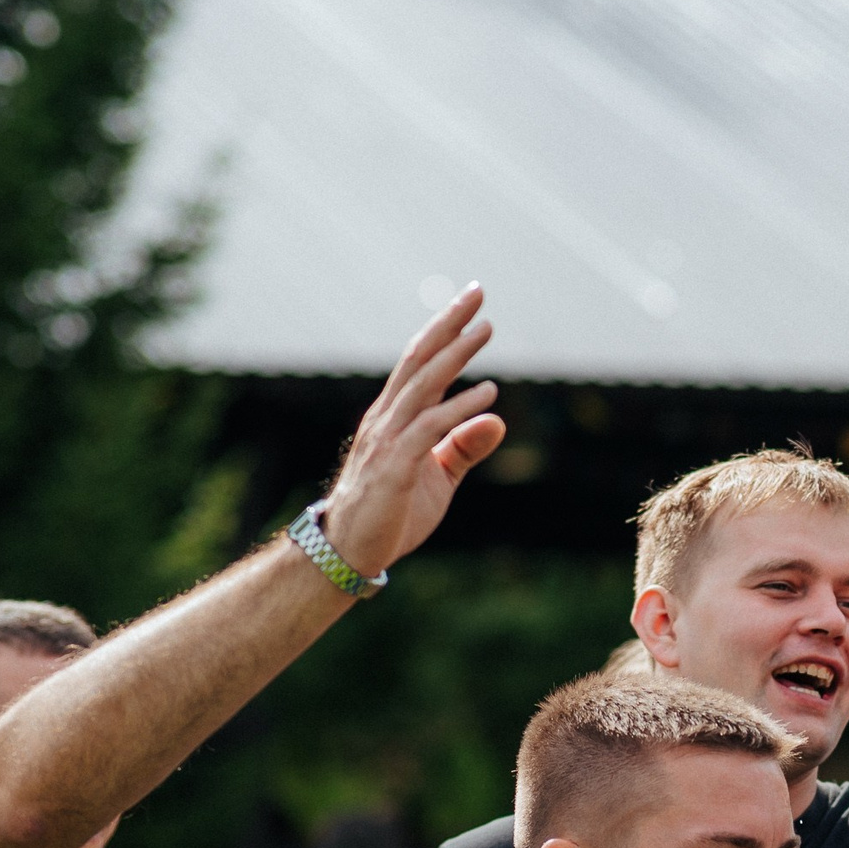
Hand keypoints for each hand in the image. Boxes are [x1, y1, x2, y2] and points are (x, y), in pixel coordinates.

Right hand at [318, 285, 506, 575]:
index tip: (471, 304)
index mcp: (393, 417)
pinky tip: (488, 394)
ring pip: (423, 385)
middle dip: (449, 323)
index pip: (419, 362)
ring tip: (487, 329)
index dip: (444, 330)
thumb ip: (464, 446)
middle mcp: (386, 419)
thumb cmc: (391, 514)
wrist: (349, 554)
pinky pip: (429, 428)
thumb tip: (499, 419)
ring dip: (456, 354)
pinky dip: (459, 408)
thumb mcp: (438, 477)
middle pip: (419, 359)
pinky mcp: (394, 467)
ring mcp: (387, 440)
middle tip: (478, 292)